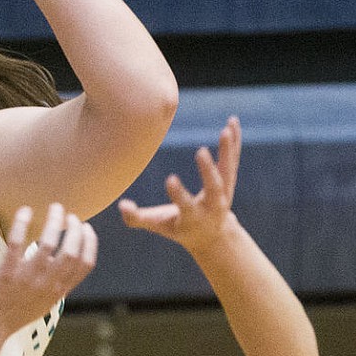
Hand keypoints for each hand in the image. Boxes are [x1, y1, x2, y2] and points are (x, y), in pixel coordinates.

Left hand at [0, 203, 97, 335]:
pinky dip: (22, 223)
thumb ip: (57, 285)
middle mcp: (47, 285)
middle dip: (75, 228)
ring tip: (55, 208)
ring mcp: (27, 279)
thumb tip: (67, 265)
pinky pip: (17, 244)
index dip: (89, 243)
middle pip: (71, 251)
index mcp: (58, 292)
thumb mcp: (44, 303)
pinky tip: (25, 211)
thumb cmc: (13, 314)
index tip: (86, 228)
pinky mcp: (6, 273)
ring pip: (48, 244)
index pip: (84, 265)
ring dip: (54, 221)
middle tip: (69, 215)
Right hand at [119, 116, 240, 251]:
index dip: (178, 194)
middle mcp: (213, 206)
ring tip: (226, 129)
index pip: (186, 206)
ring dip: (227, 150)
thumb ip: (137, 218)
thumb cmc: (178, 227)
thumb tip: (122, 205)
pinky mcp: (230, 179)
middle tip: (200, 151)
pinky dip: (234, 140)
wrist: (211, 234)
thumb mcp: (158, 226)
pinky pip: (233, 158)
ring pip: (228, 169)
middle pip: (214, 187)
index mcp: (194, 218)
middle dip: (208, 171)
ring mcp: (225, 192)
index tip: (170, 179)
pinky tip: (232, 121)